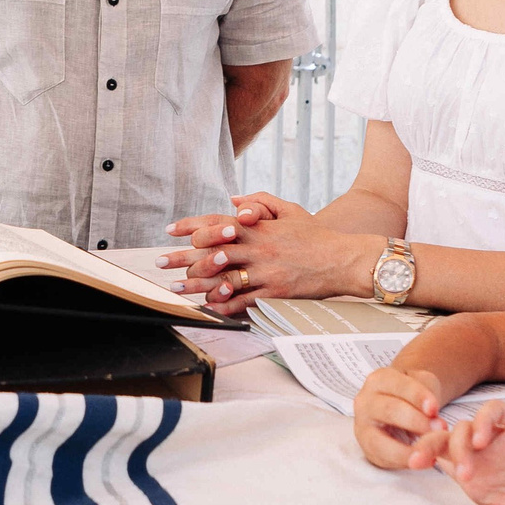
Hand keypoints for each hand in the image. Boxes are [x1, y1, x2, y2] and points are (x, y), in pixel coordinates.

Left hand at [159, 197, 364, 316]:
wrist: (344, 259)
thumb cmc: (317, 236)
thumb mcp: (290, 211)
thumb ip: (261, 201)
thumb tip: (234, 198)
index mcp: (259, 227)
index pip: (217, 222)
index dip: (191, 226)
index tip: (170, 230)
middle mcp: (258, 248)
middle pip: (211, 251)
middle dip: (182, 257)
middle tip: (160, 262)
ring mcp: (265, 271)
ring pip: (223, 278)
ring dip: (196, 284)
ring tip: (175, 287)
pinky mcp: (274, 292)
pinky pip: (243, 300)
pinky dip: (224, 304)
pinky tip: (207, 307)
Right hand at [351, 365, 449, 469]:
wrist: (398, 410)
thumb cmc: (411, 396)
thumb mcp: (422, 384)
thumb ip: (428, 395)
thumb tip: (433, 419)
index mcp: (380, 380)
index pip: (398, 385)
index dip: (417, 396)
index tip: (434, 409)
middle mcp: (366, 401)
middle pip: (390, 410)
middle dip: (416, 422)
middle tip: (440, 430)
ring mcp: (362, 426)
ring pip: (380, 440)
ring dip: (407, 449)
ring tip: (430, 455)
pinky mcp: (367, 448)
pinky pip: (383, 458)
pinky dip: (404, 461)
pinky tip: (423, 461)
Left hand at [425, 401, 504, 504]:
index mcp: (477, 478)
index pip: (440, 459)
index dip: (422, 456)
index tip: (411, 465)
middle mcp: (485, 456)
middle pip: (444, 438)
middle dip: (428, 444)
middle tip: (422, 460)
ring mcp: (503, 439)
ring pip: (465, 424)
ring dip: (457, 440)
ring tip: (468, 467)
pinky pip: (494, 412)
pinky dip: (483, 421)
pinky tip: (483, 440)